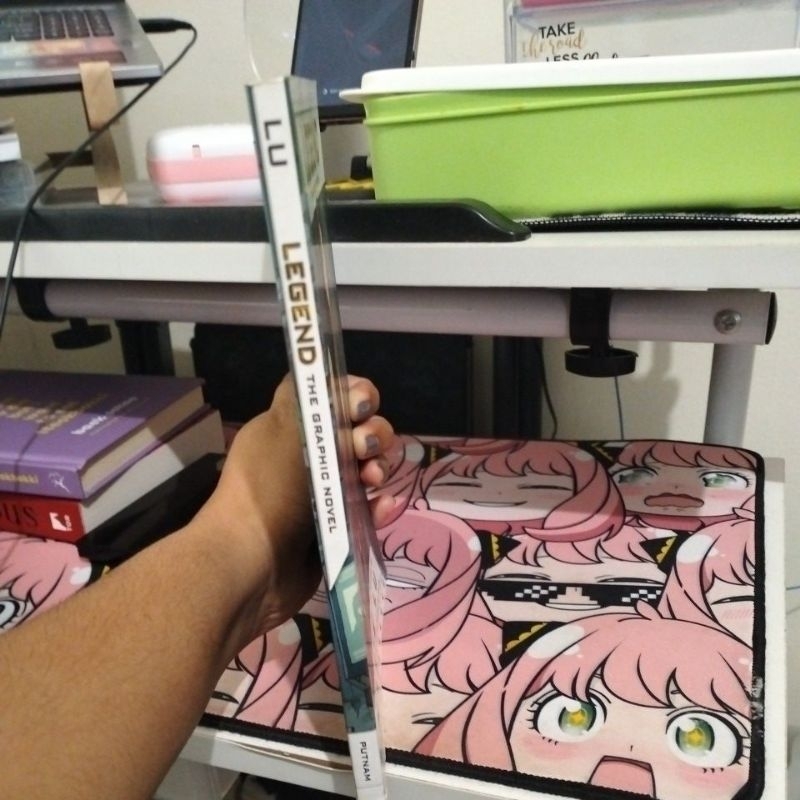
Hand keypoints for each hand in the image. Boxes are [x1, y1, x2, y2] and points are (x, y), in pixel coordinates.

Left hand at [194, 374, 393, 644]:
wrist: (252, 565)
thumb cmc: (267, 489)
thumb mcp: (279, 428)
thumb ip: (303, 394)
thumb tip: (321, 372)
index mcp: (293, 429)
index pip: (336, 399)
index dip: (357, 396)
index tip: (361, 405)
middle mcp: (311, 458)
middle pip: (362, 433)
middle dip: (374, 435)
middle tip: (363, 449)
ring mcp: (327, 495)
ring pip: (371, 472)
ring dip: (380, 470)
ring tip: (371, 481)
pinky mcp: (340, 529)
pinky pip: (371, 512)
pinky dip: (380, 508)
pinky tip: (382, 507)